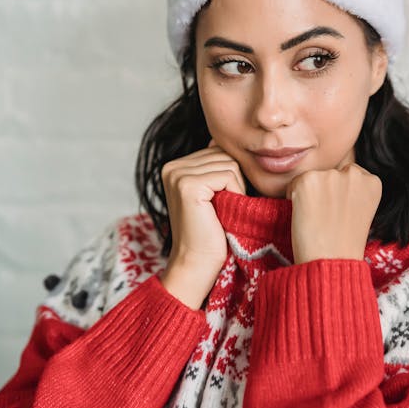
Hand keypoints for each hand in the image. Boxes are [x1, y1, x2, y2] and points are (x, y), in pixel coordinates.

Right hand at [158, 139, 245, 307]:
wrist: (197, 264)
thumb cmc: (212, 232)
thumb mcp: (214, 194)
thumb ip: (217, 167)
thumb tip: (229, 143)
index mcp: (176, 166)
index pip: (219, 151)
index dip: (231, 177)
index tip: (223, 201)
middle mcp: (172, 166)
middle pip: (225, 155)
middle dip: (235, 181)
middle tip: (224, 208)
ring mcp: (178, 174)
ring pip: (230, 164)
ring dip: (236, 189)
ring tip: (223, 211)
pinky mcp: (188, 184)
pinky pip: (229, 175)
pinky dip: (235, 193)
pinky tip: (223, 212)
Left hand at [286, 163, 381, 264]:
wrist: (331, 262)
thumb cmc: (344, 245)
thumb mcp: (361, 212)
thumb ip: (353, 193)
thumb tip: (333, 184)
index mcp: (372, 182)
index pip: (349, 175)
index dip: (339, 195)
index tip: (339, 213)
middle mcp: (354, 174)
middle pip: (330, 175)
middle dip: (324, 193)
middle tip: (326, 218)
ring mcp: (330, 175)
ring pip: (312, 179)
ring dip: (310, 195)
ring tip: (317, 220)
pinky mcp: (308, 180)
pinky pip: (294, 184)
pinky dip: (294, 198)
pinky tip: (305, 216)